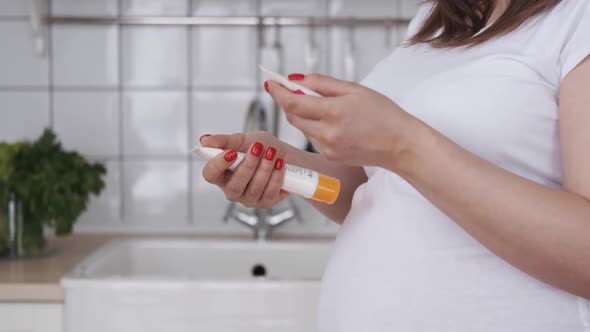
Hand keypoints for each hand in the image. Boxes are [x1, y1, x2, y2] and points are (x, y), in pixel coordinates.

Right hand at [200, 131, 289, 208]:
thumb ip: (224, 141)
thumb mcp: (243, 140)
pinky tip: (280, 165)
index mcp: (222, 174)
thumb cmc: (262, 148)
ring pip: (254, 189)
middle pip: (234, 185)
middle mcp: (233, 189)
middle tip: (258, 147)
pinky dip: (275, 177)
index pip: (210, 175)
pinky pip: (269, 194)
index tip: (231, 152)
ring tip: (272, 153)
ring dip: (264, 168)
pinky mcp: (266, 203)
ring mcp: (249, 198)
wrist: (286, 154)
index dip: (218, 165)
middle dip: (248, 165)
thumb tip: (204, 139)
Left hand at [265, 74, 420, 168]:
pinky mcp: (330, 157)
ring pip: (302, 128)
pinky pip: (313, 138)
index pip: (293, 103)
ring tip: (321, 105)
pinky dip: (315, 127)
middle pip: (292, 117)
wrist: (401, 145)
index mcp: (334, 112)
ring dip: (302, 115)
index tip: (271, 83)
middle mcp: (328, 133)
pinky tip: (333, 123)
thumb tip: (296, 80)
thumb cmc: (383, 114)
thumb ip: (323, 83)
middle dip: (287, 102)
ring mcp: (328, 148)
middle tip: (288, 89)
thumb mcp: (355, 89)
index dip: (278, 92)